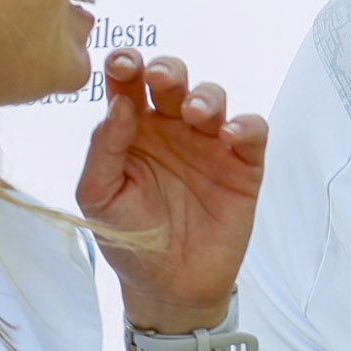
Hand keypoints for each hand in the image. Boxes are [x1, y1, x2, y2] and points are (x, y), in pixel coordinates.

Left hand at [78, 51, 267, 331]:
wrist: (169, 288)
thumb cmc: (129, 240)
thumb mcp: (99, 198)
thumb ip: (103, 150)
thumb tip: (119, 104)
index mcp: (132, 130)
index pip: (128, 85)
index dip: (125, 64)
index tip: (121, 62)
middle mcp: (170, 129)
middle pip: (173, 80)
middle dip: (167, 70)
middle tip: (159, 77)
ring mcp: (208, 145)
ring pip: (212, 98)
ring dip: (205, 96)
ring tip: (194, 114)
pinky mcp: (242, 166)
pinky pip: (251, 131)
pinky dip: (244, 125)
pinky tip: (228, 135)